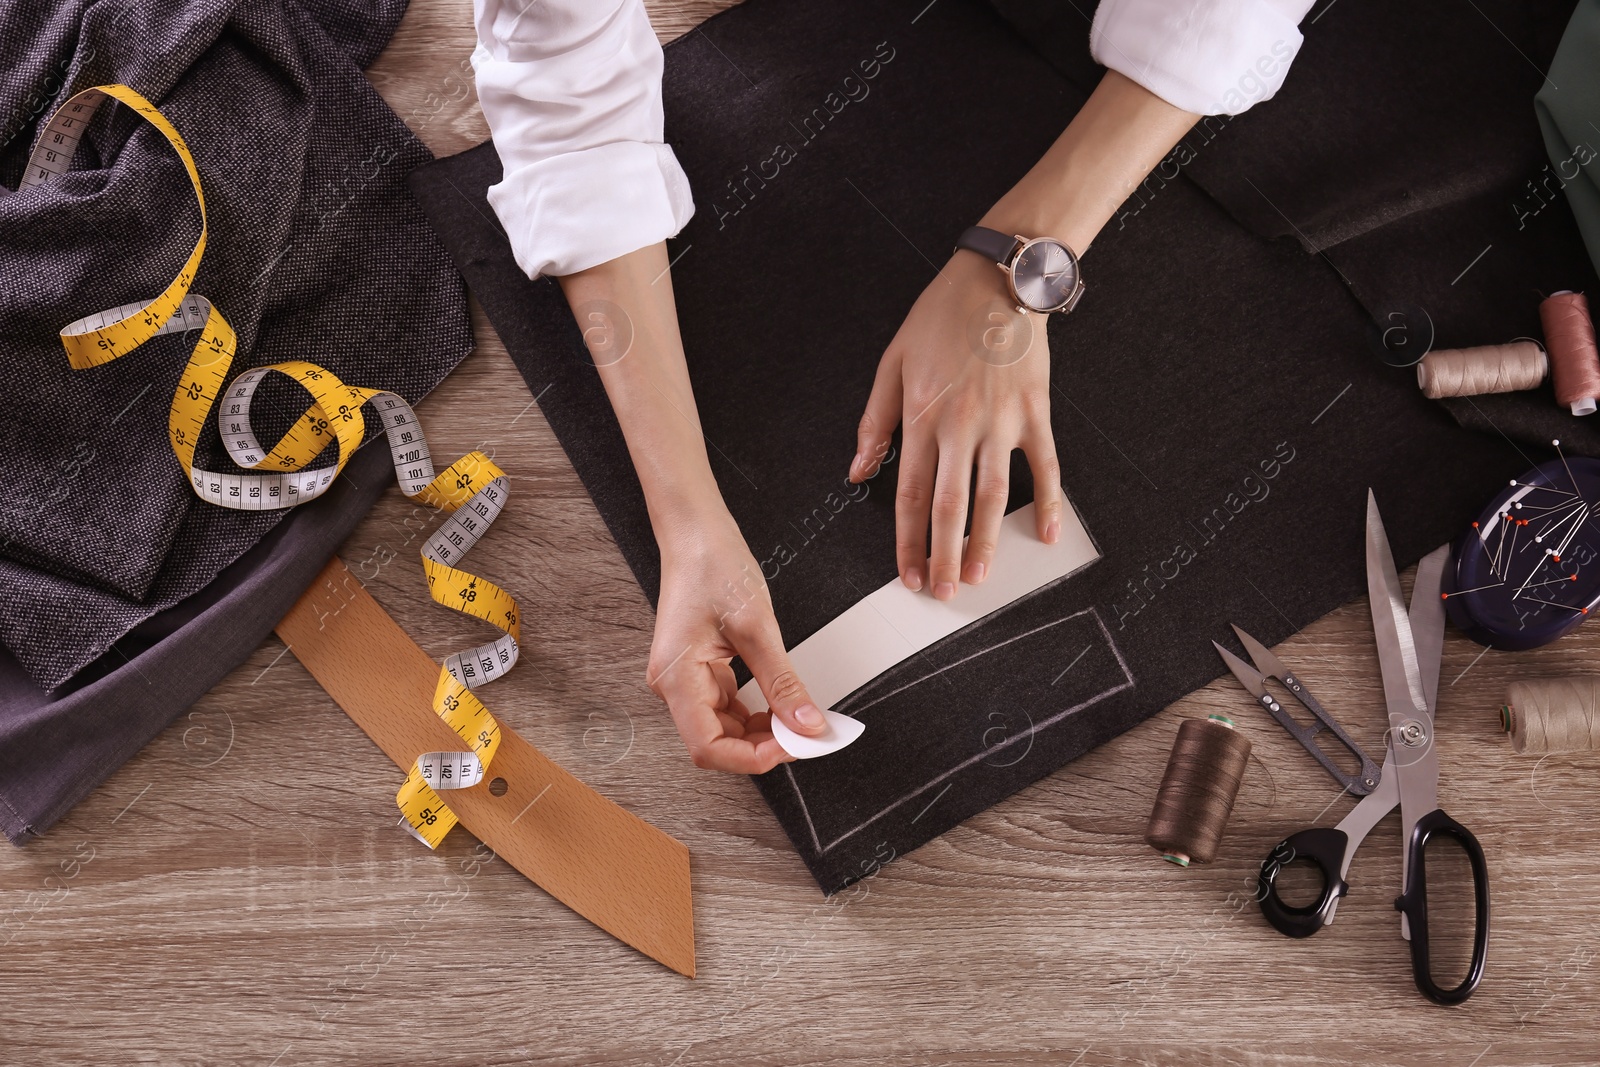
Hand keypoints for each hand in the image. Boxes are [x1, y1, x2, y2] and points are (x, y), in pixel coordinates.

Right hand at [647, 505, 828, 772]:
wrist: (696, 533)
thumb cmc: (713, 567)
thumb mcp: (757, 627)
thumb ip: (782, 682)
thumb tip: (807, 725)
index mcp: (675, 677)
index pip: (708, 747)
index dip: (751, 757)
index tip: (793, 747)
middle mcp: (673, 685)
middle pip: (717, 742)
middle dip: (763, 746)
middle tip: (808, 736)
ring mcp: (685, 679)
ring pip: (725, 728)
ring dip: (763, 732)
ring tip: (801, 722)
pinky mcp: (699, 670)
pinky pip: (729, 706)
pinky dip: (758, 713)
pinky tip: (782, 707)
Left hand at [849, 249, 1063, 599]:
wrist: (998, 280)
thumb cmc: (942, 318)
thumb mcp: (893, 363)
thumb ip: (875, 423)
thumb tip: (859, 471)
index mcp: (922, 418)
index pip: (911, 496)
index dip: (908, 542)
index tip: (907, 574)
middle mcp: (962, 427)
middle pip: (950, 507)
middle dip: (943, 556)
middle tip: (943, 592)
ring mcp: (1003, 423)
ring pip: (994, 496)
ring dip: (986, 541)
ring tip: (979, 576)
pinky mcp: (1036, 413)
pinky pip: (1047, 467)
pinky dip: (1050, 502)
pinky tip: (1048, 534)